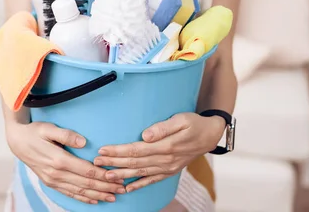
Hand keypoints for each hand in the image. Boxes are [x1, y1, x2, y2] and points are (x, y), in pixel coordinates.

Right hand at [7, 122, 125, 204]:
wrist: (17, 142)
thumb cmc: (34, 132)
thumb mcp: (48, 128)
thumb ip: (66, 134)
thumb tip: (83, 141)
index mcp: (58, 159)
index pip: (87, 171)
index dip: (103, 175)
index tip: (118, 177)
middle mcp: (56, 173)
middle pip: (86, 184)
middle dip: (105, 187)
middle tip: (122, 189)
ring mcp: (52, 180)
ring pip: (79, 191)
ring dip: (97, 195)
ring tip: (113, 197)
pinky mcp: (50, 182)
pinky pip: (69, 193)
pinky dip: (83, 198)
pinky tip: (94, 200)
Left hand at [94, 113, 224, 192]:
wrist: (211, 135)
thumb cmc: (194, 123)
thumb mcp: (181, 119)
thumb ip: (162, 128)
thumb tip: (145, 135)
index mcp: (166, 146)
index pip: (136, 150)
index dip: (118, 151)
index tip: (103, 149)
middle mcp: (165, 160)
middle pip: (135, 163)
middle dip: (114, 163)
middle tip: (96, 162)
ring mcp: (168, 168)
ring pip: (140, 173)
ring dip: (122, 175)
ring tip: (105, 176)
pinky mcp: (170, 171)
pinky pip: (152, 180)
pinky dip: (139, 185)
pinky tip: (127, 188)